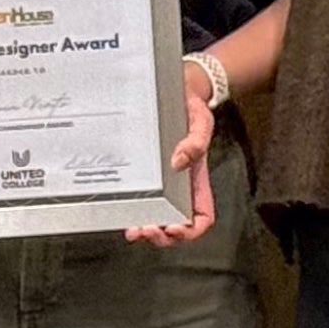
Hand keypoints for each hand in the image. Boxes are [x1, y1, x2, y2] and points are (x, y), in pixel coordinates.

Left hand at [126, 81, 215, 246]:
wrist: (178, 92)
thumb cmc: (193, 109)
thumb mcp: (201, 121)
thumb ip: (195, 141)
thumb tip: (178, 162)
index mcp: (197, 181)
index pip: (202, 217)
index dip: (191, 230)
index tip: (174, 227)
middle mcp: (181, 188)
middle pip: (178, 226)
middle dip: (163, 236)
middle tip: (146, 230)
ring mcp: (164, 185)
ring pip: (158, 218)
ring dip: (147, 230)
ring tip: (134, 230)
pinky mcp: (148, 177)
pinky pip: (143, 201)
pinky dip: (135, 212)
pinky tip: (126, 214)